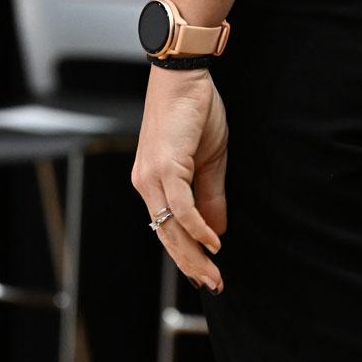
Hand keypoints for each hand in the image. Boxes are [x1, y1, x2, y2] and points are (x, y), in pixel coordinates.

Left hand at [131, 66, 227, 291]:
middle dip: (191, 264)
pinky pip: (180, 206)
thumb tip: (215, 231)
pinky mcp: (164, 165)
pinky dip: (197, 227)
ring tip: (214, 275)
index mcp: (154, 181)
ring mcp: (151, 175)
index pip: (167, 228)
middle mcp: (146, 182)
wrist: (184, 75)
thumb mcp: (208, 161)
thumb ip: (209, 196)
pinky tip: (213, 241)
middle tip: (213, 285)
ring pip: (170, 227)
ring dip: (193, 254)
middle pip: (166, 235)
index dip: (186, 254)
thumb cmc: (195, 110)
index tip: (206, 275)